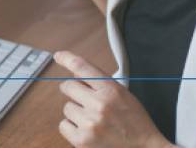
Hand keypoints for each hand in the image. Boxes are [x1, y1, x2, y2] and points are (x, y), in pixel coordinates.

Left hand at [55, 51, 172, 147]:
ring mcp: (90, 123)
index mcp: (111, 90)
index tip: (59, 56)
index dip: (67, 59)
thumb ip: (101, 84)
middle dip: (74, 92)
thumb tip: (75, 73)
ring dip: (76, 113)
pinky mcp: (82, 140)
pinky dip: (72, 128)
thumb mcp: (124, 96)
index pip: (82, 67)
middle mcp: (99, 104)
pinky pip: (63, 126)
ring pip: (67, 107)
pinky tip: (87, 131)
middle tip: (85, 101)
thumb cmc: (136, 124)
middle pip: (68, 86)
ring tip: (94, 121)